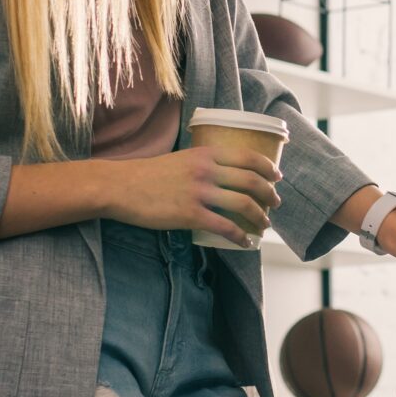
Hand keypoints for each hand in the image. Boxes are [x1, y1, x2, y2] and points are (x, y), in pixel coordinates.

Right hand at [104, 146, 281, 246]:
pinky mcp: (190, 215)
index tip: (277, 177)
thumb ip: (203, 164)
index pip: (248, 156)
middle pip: (252, 181)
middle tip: (275, 203)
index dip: (268, 167)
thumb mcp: (180, 159)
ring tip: (264, 224)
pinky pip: (225, 227)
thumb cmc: (147, 174)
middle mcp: (206, 170)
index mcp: (205, 154)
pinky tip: (245, 243)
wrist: (118, 186)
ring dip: (260, 216)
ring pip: (243, 204)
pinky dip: (240, 237)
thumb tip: (223, 176)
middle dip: (269, 194)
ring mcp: (199, 193)